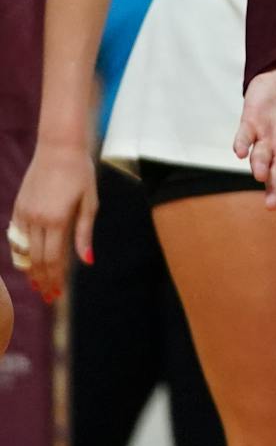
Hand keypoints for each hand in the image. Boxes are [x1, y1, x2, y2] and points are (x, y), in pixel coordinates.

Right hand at [9, 141, 98, 302]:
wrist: (58, 148)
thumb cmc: (80, 174)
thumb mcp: (90, 202)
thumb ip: (85, 233)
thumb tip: (87, 261)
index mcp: (57, 220)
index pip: (53, 258)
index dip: (55, 278)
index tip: (57, 293)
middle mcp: (37, 219)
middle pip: (37, 259)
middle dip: (42, 279)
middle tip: (47, 296)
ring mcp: (24, 213)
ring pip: (23, 250)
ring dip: (29, 269)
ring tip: (36, 284)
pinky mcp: (18, 207)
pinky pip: (16, 235)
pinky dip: (21, 251)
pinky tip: (26, 260)